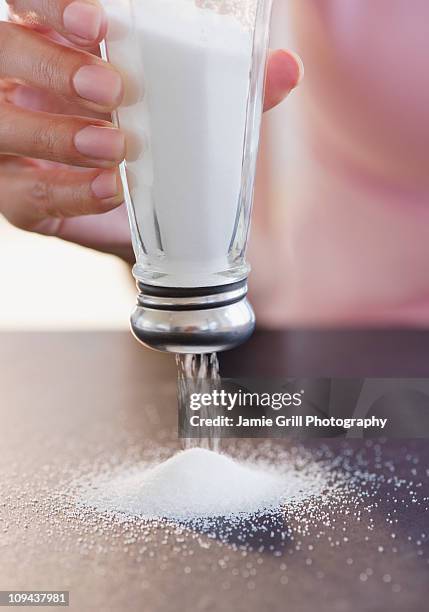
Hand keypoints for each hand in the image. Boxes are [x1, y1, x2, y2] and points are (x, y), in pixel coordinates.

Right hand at [0, 0, 302, 260]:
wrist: (148, 218)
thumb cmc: (158, 148)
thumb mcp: (188, 113)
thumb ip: (226, 90)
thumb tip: (286, 68)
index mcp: (54, 44)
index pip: (29, 3)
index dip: (51, 4)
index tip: (98, 21)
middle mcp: (20, 86)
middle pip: (3, 53)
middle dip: (52, 66)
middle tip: (112, 88)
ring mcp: (10, 144)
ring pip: (2, 126)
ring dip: (57, 133)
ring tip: (116, 146)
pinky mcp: (18, 198)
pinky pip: (24, 194)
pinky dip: (70, 191)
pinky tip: (111, 189)